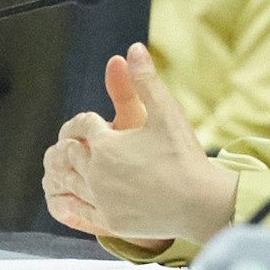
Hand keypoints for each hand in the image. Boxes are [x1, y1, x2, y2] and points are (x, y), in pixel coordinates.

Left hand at [40, 45, 238, 244]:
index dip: (86, 120)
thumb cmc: (185, 156)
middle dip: (74, 144)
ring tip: (75, 166)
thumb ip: (145, 80)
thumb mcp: (166, 111)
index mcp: (105, 143)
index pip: (83, 125)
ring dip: (70, 171)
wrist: (200, 203)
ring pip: (71, 181)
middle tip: (76, 142)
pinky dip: (71, 200)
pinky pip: (78, 210)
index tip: (91, 121)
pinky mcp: (109, 221)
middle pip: (72, 153)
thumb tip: (133, 48)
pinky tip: (75, 197)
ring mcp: (100, 199)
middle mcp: (95, 172)